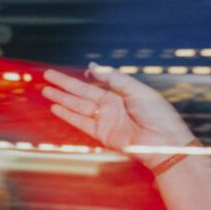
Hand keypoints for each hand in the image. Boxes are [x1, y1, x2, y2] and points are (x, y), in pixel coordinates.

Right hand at [40, 64, 195, 164]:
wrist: (164, 142)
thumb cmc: (157, 114)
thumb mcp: (137, 90)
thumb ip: (113, 78)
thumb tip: (91, 67)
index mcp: (121, 93)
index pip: (96, 81)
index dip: (82, 76)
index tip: (70, 70)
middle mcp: (111, 105)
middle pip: (82, 92)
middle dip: (64, 85)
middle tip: (47, 76)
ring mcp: (106, 120)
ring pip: (78, 106)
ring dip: (62, 99)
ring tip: (46, 91)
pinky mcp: (102, 134)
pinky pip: (81, 123)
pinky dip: (68, 116)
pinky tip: (56, 108)